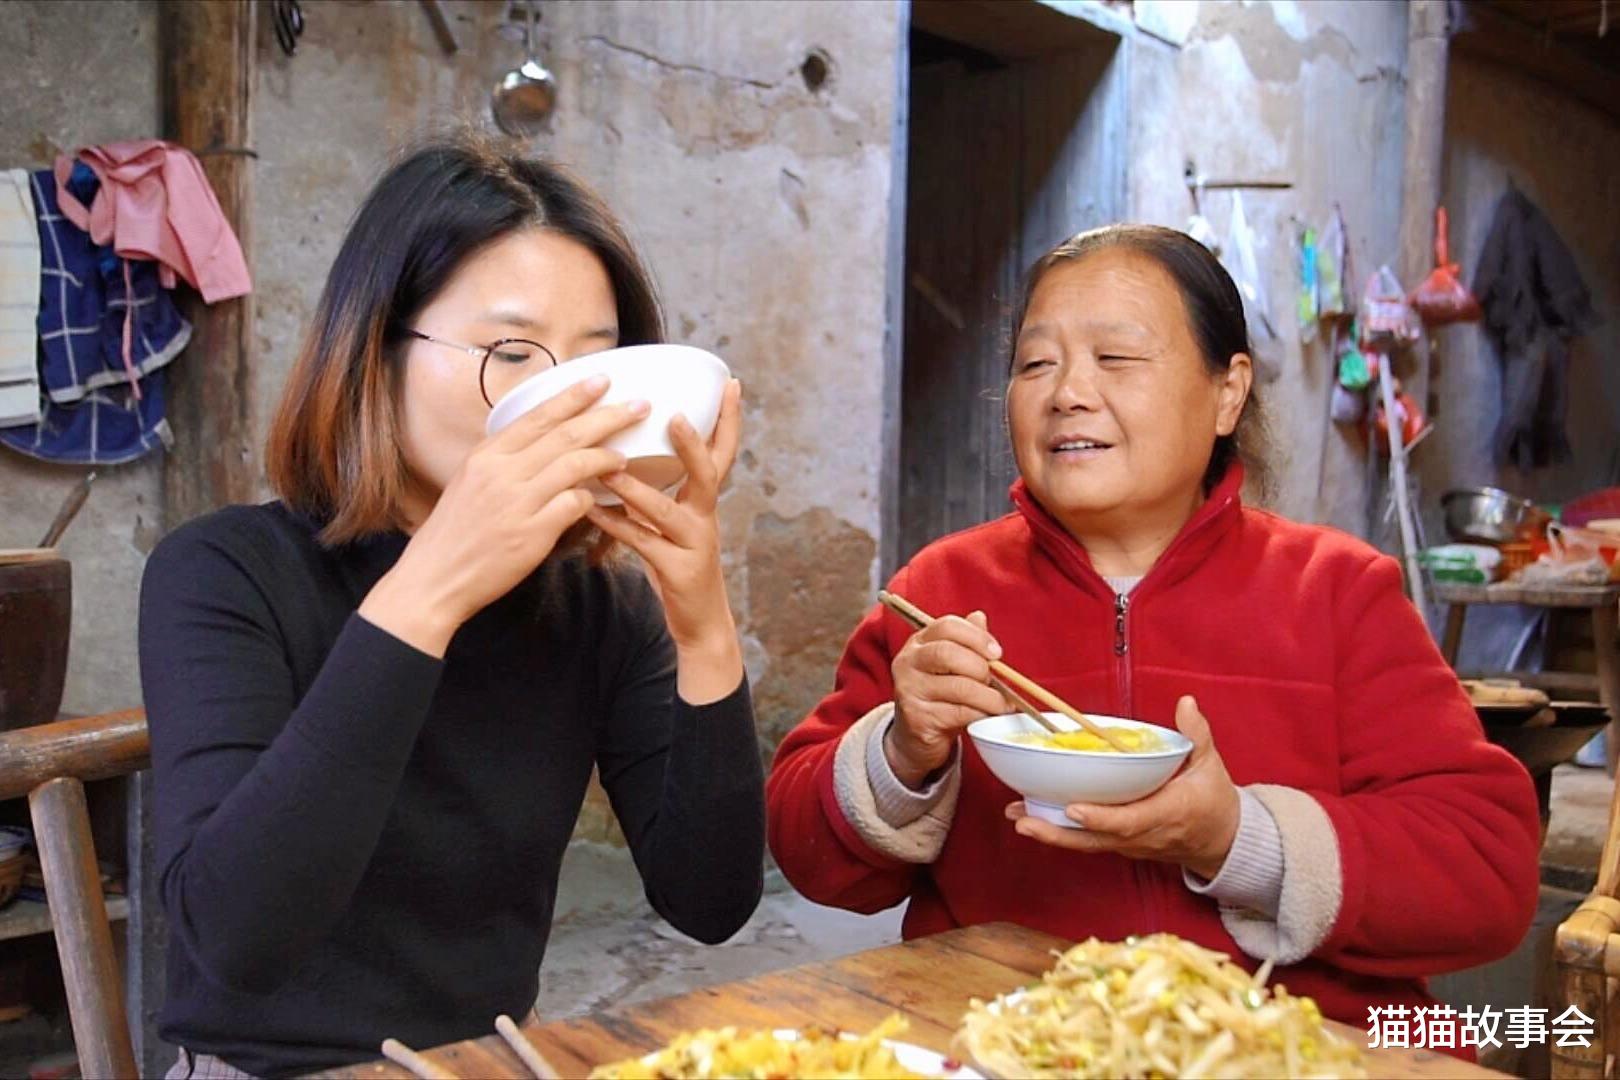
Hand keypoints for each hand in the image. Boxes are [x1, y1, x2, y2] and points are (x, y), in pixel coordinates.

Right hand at [360, 375, 645, 656]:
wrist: (434, 577)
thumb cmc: (454, 531)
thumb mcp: (470, 481)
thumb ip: (504, 460)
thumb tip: (541, 440)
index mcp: (486, 455)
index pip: (538, 416)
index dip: (573, 397)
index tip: (602, 380)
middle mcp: (502, 472)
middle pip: (565, 434)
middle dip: (607, 416)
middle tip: (639, 406)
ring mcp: (517, 503)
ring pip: (575, 465)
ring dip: (606, 457)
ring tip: (624, 456)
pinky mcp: (532, 534)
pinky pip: (574, 505)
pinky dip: (590, 498)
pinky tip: (597, 498)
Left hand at [586, 378, 743, 702]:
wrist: (701, 625)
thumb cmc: (680, 567)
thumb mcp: (674, 526)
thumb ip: (655, 496)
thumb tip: (622, 463)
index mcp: (706, 502)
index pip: (723, 453)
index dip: (729, 420)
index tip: (731, 384)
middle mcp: (705, 518)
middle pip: (707, 474)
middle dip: (693, 444)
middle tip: (675, 416)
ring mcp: (694, 545)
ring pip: (667, 510)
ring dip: (637, 488)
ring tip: (612, 468)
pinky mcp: (677, 571)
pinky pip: (642, 543)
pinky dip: (616, 526)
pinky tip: (594, 511)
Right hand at [885, 611, 1007, 788]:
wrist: (915, 736)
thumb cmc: (939, 696)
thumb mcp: (951, 666)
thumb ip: (966, 641)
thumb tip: (980, 617)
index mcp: (918, 643)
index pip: (947, 626)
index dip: (977, 636)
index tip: (997, 653)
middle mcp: (908, 663)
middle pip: (949, 653)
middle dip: (981, 668)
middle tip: (997, 682)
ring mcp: (909, 690)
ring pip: (959, 687)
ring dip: (989, 697)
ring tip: (1001, 704)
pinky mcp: (917, 718)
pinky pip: (959, 713)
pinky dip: (981, 714)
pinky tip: (988, 717)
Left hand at [1006, 695, 1240, 879]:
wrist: (1220, 840)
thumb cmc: (1213, 800)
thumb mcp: (1210, 764)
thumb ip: (1196, 734)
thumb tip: (1185, 703)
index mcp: (1167, 814)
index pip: (1130, 821)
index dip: (1102, 817)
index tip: (1074, 809)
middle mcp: (1143, 835)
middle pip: (1096, 838)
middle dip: (1059, 832)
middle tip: (1024, 821)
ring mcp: (1129, 844)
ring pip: (1086, 843)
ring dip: (1050, 833)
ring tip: (1018, 818)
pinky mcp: (1119, 844)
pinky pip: (1086, 841)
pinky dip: (1058, 832)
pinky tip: (1030, 817)